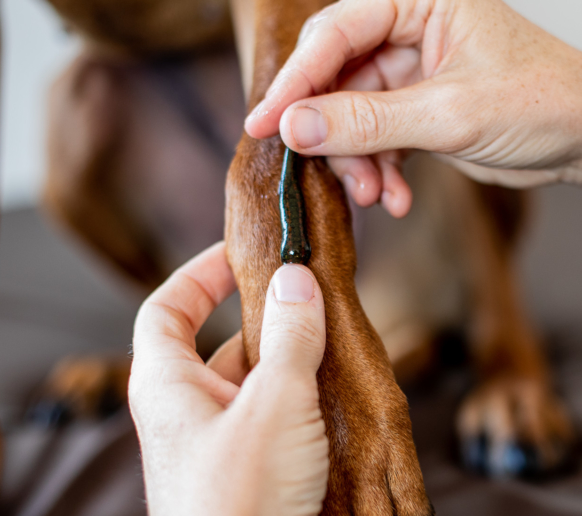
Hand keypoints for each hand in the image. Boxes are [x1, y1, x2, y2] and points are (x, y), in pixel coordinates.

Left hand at [129, 243, 429, 515]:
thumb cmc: (240, 493)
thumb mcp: (275, 399)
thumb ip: (290, 334)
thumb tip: (296, 280)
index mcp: (165, 385)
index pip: (165, 308)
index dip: (197, 274)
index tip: (239, 255)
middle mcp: (179, 417)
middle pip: (215, 348)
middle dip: (263, 326)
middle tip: (309, 309)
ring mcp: (207, 454)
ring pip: (247, 393)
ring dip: (286, 372)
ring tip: (332, 355)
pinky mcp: (237, 486)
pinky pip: (263, 431)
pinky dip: (292, 413)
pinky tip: (330, 409)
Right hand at [245, 0, 581, 216]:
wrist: (581, 140)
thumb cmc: (540, 102)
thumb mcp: (448, 113)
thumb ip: (368, 120)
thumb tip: (297, 126)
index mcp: (421, 1)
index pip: (336, 33)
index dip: (296, 81)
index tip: (265, 122)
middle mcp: (408, 31)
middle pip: (334, 78)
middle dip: (331, 133)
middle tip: (322, 170)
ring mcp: (407, 74)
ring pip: (349, 118)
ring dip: (357, 164)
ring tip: (375, 194)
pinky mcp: (411, 111)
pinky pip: (372, 141)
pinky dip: (378, 173)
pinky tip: (395, 196)